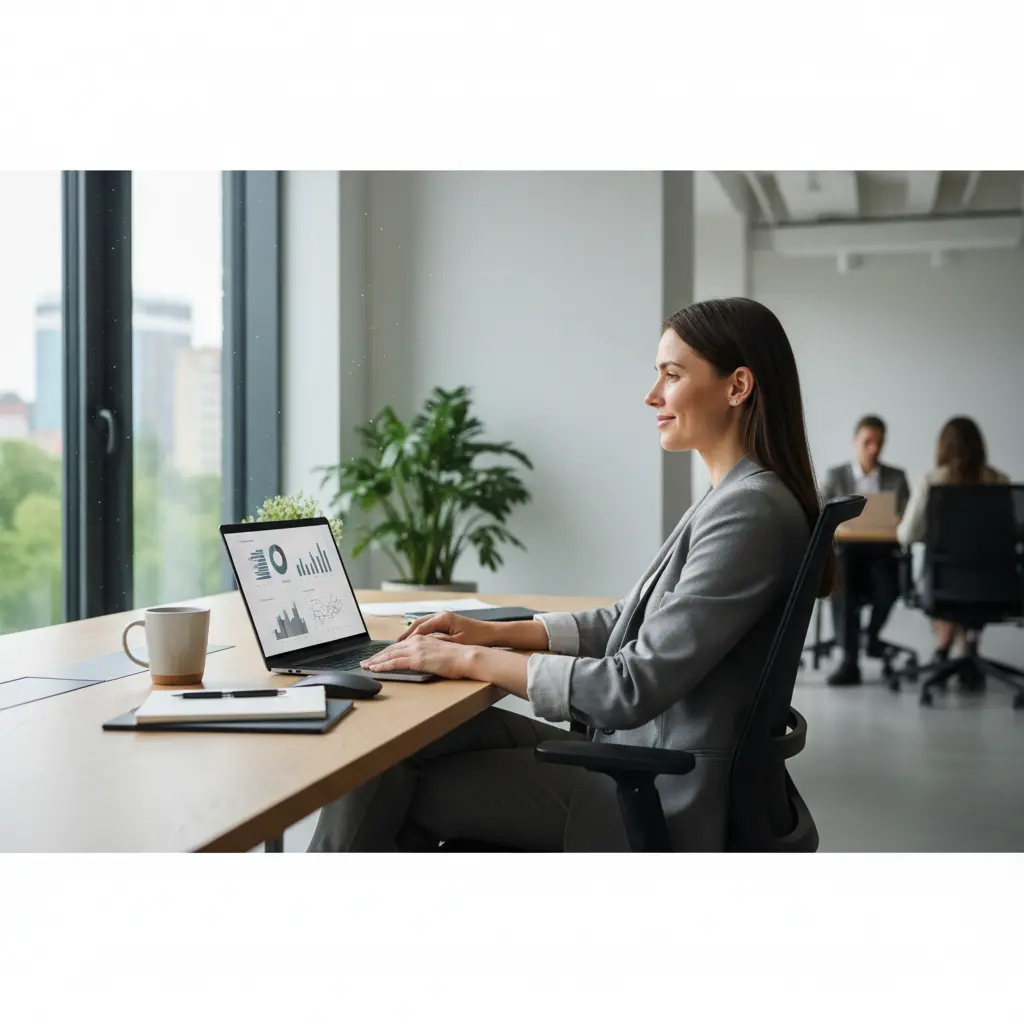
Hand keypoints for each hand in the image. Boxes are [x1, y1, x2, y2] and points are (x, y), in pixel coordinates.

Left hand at [360, 634, 479, 678]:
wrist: (467, 657)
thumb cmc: (458, 657)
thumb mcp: (440, 652)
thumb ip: (428, 653)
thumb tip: (422, 659)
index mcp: (422, 639)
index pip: (399, 646)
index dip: (386, 652)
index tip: (376, 658)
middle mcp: (416, 641)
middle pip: (391, 649)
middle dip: (376, 656)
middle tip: (364, 662)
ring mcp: (416, 650)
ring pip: (389, 655)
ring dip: (375, 661)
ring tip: (365, 666)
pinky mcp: (417, 659)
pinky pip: (394, 662)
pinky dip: (382, 666)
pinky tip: (374, 669)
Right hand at [396, 610, 498, 646]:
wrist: (491, 633)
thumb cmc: (477, 637)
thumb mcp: (457, 642)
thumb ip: (439, 642)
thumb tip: (421, 643)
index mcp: (443, 618)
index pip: (421, 628)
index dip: (409, 638)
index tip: (399, 646)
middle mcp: (442, 615)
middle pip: (418, 623)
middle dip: (406, 634)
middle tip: (394, 644)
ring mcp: (444, 617)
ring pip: (422, 624)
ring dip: (411, 632)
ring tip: (400, 642)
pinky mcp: (447, 622)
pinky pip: (428, 626)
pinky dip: (420, 632)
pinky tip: (414, 640)